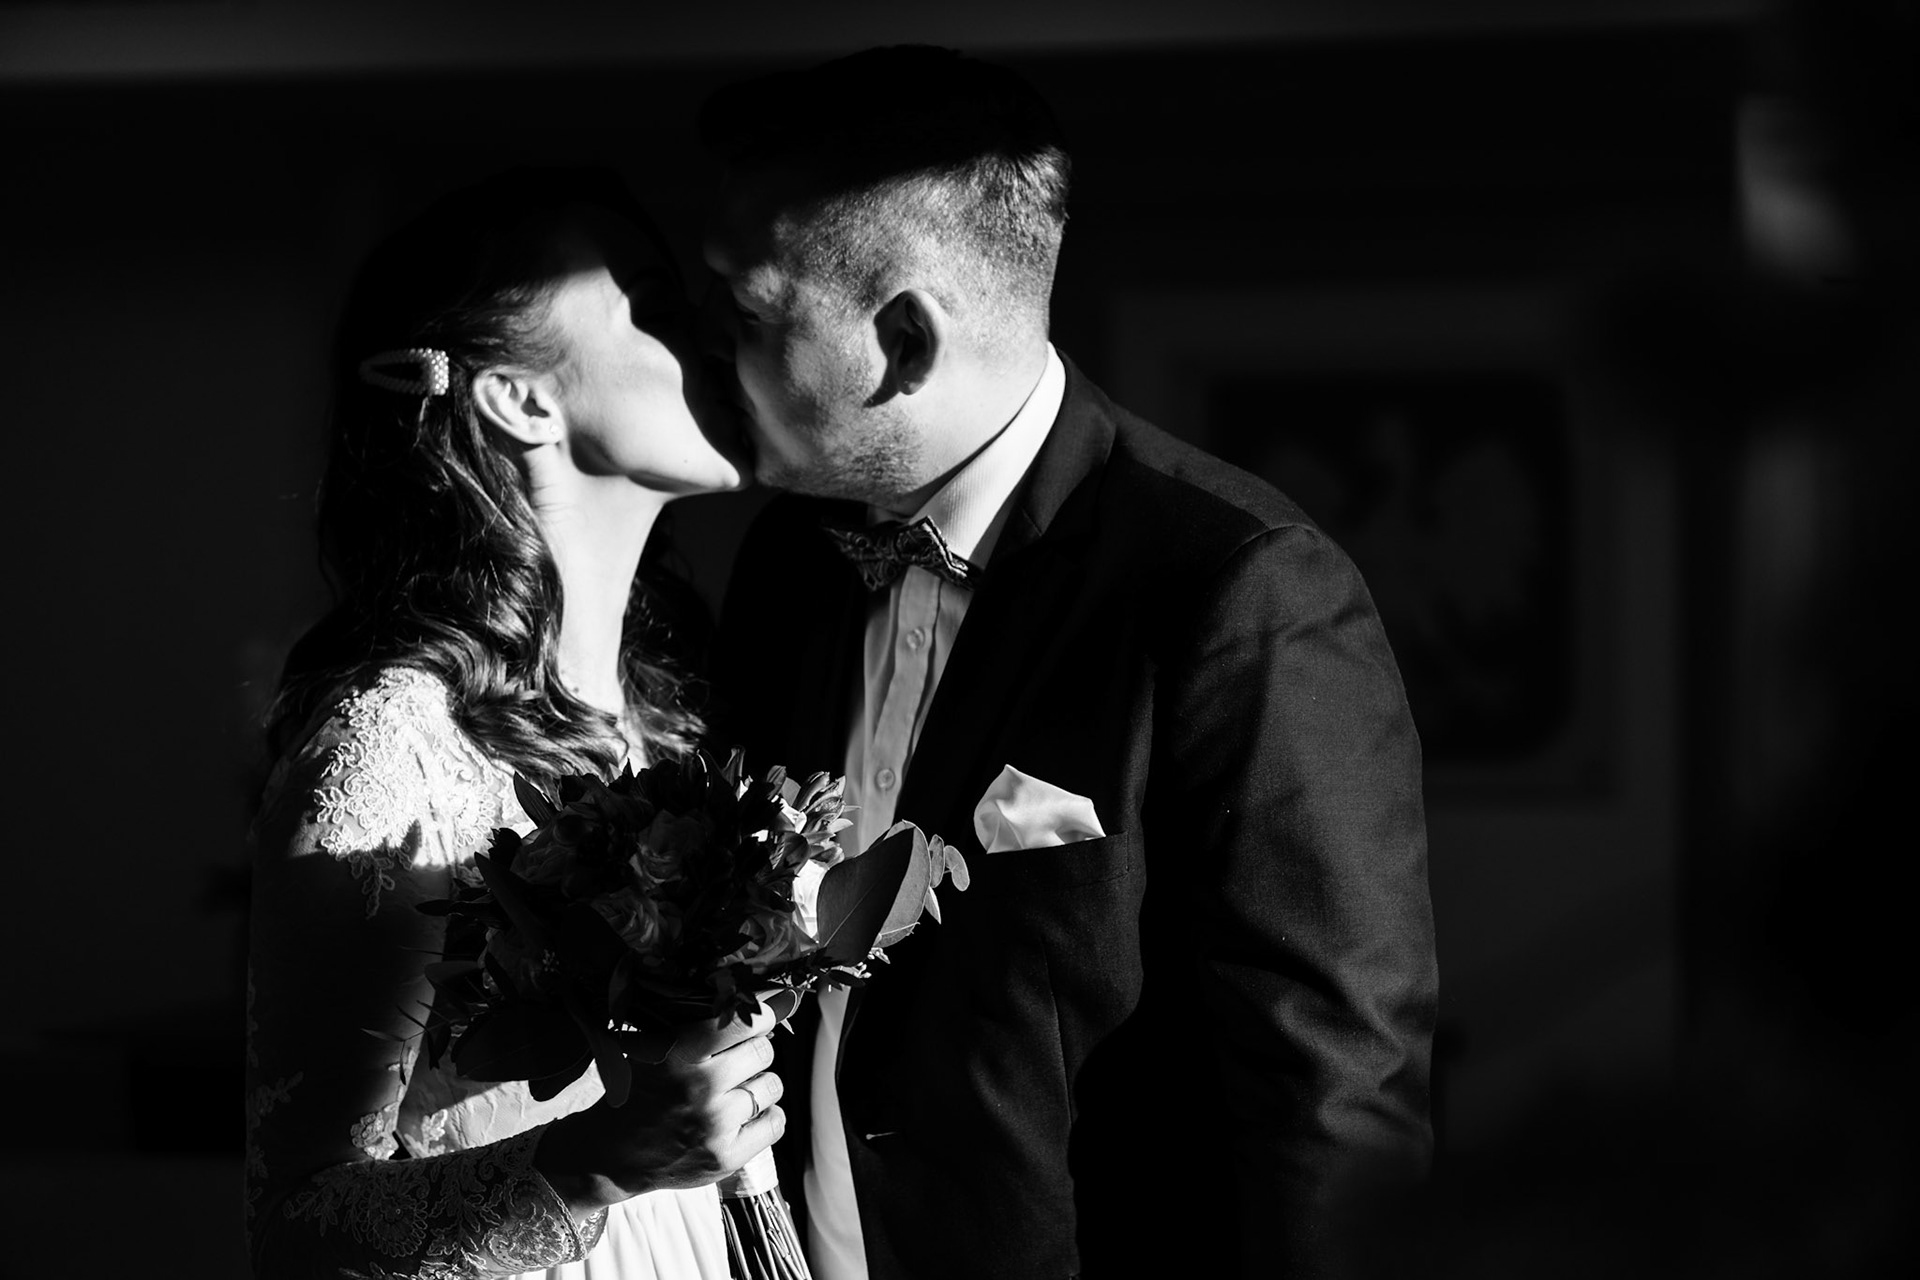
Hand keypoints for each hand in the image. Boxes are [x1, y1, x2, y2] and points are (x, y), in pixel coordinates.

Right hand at [533, 990, 794, 1212]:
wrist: (613, 1155)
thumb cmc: (641, 1090)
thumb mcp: (659, 1047)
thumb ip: (709, 1022)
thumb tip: (783, 998)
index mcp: (679, 1053)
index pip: (744, 1021)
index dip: (760, 1015)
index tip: (760, 1017)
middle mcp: (700, 1088)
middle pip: (764, 1051)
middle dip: (754, 1052)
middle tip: (736, 1062)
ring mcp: (715, 1126)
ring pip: (772, 1085)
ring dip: (759, 1085)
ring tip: (734, 1091)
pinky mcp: (726, 1158)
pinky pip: (776, 1123)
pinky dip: (766, 1116)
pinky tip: (744, 1116)